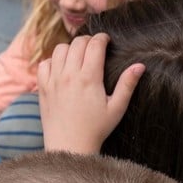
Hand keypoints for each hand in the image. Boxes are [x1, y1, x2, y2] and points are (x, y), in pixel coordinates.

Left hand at [38, 33, 143, 153]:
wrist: (68, 145)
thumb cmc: (95, 128)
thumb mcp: (117, 108)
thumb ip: (127, 85)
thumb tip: (140, 65)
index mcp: (89, 78)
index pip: (94, 44)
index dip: (102, 38)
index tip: (106, 41)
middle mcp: (69, 76)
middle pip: (77, 43)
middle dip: (87, 41)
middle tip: (94, 48)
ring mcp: (53, 81)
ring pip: (59, 50)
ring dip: (70, 49)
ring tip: (78, 57)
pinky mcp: (42, 88)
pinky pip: (43, 64)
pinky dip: (52, 61)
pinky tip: (61, 68)